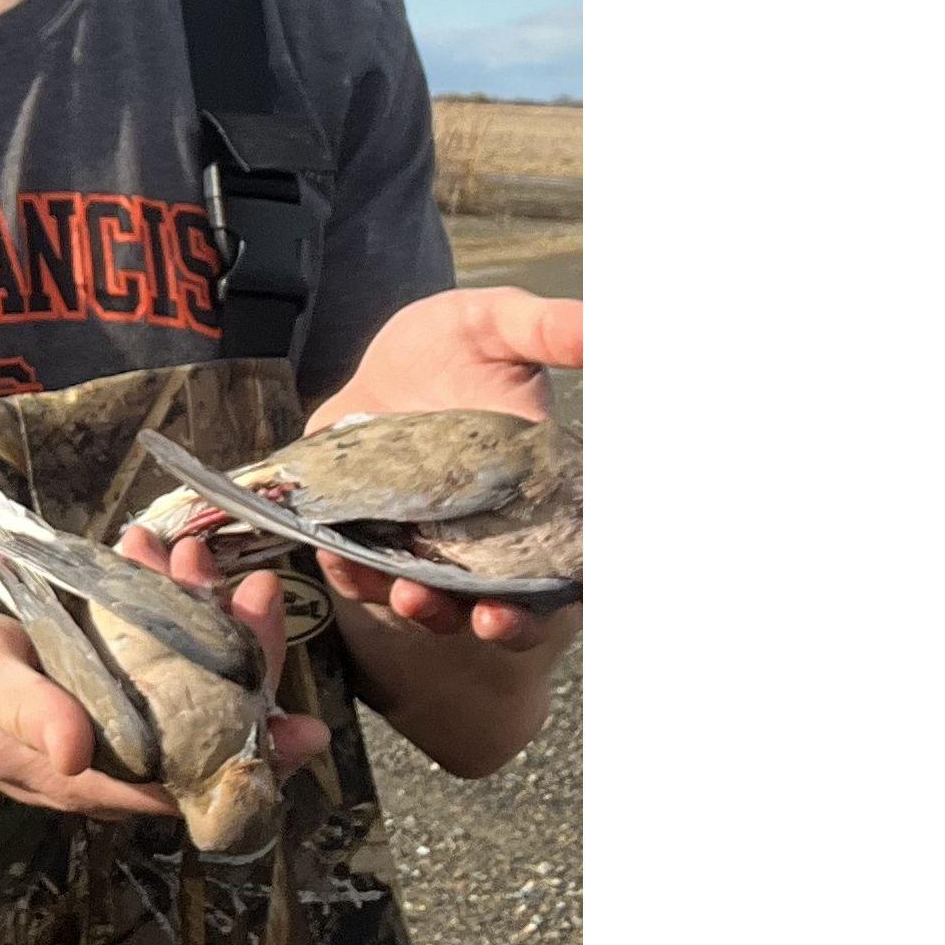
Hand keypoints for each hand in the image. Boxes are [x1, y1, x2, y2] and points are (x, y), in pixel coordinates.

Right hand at [0, 563, 324, 818]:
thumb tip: (77, 752)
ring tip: (190, 551)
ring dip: (205, 614)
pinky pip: (159, 648)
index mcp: (103, 777)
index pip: (203, 779)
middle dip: (244, 655)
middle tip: (256, 588)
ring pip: (192, 677)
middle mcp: (126, 756)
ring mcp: (121, 718)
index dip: (260, 757)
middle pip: (213, 719)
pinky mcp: (109, 682)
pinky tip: (154, 552)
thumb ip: (30, 715)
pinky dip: (168, 601)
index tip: (307, 721)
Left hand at [302, 285, 582, 649]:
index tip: (551, 600)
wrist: (381, 356)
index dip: (561, 594)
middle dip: (498, 620)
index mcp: (538, 497)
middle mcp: (488, 535)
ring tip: (406, 594)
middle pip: (507, 603)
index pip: (564, 567)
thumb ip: (548, 329)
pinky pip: (364, 571)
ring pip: (435, 599)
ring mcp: (429, 542)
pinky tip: (340, 560)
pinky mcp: (372, 536)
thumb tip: (605, 328)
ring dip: (424, 607)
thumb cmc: (454, 343)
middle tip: (484, 618)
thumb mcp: (497, 323)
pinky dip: (354, 574)